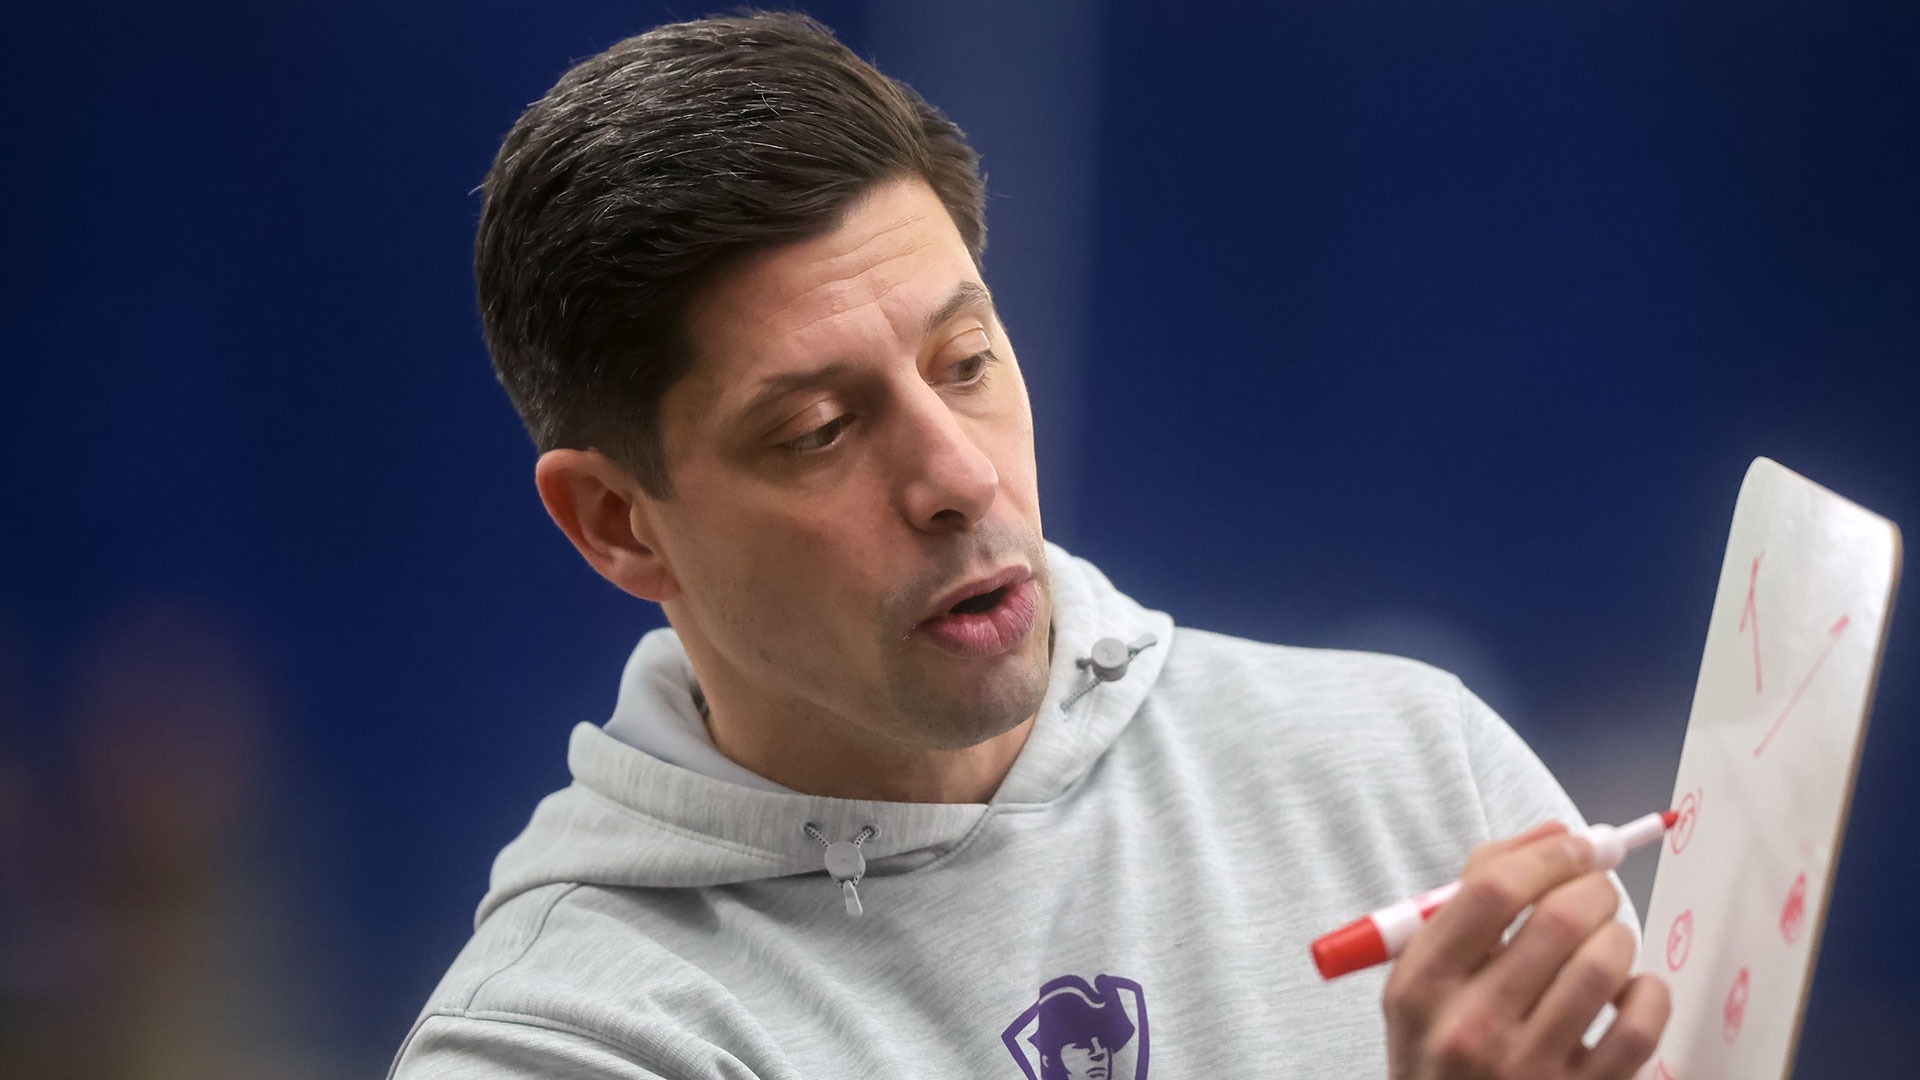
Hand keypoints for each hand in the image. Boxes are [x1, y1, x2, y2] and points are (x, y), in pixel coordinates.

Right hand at [1382, 822, 1670, 1078]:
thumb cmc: (1441, 1047)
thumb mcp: (1425, 980)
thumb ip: (1473, 898)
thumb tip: (1554, 834)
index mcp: (1421, 986)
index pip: (1492, 890)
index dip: (1547, 854)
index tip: (1575, 846)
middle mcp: (1470, 1028)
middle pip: (1558, 919)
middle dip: (1594, 888)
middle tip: (1596, 892)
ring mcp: (1527, 1070)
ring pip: (1604, 965)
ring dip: (1619, 936)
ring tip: (1608, 940)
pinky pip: (1640, 1024)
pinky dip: (1648, 992)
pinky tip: (1627, 992)